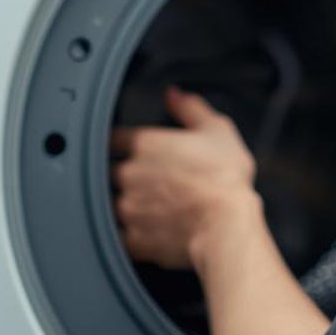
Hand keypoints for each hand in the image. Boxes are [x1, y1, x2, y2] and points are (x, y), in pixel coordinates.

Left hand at [112, 88, 260, 270]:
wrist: (227, 226)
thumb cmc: (226, 179)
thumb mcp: (217, 131)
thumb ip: (191, 109)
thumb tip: (174, 95)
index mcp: (144, 144)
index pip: (112, 138)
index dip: (122, 144)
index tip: (132, 151)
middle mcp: (128, 174)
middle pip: (108, 171)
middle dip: (124, 175)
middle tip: (148, 182)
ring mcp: (127, 208)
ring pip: (112, 204)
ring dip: (126, 205)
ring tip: (153, 209)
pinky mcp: (133, 239)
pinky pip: (120, 237)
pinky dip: (130, 235)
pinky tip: (150, 232)